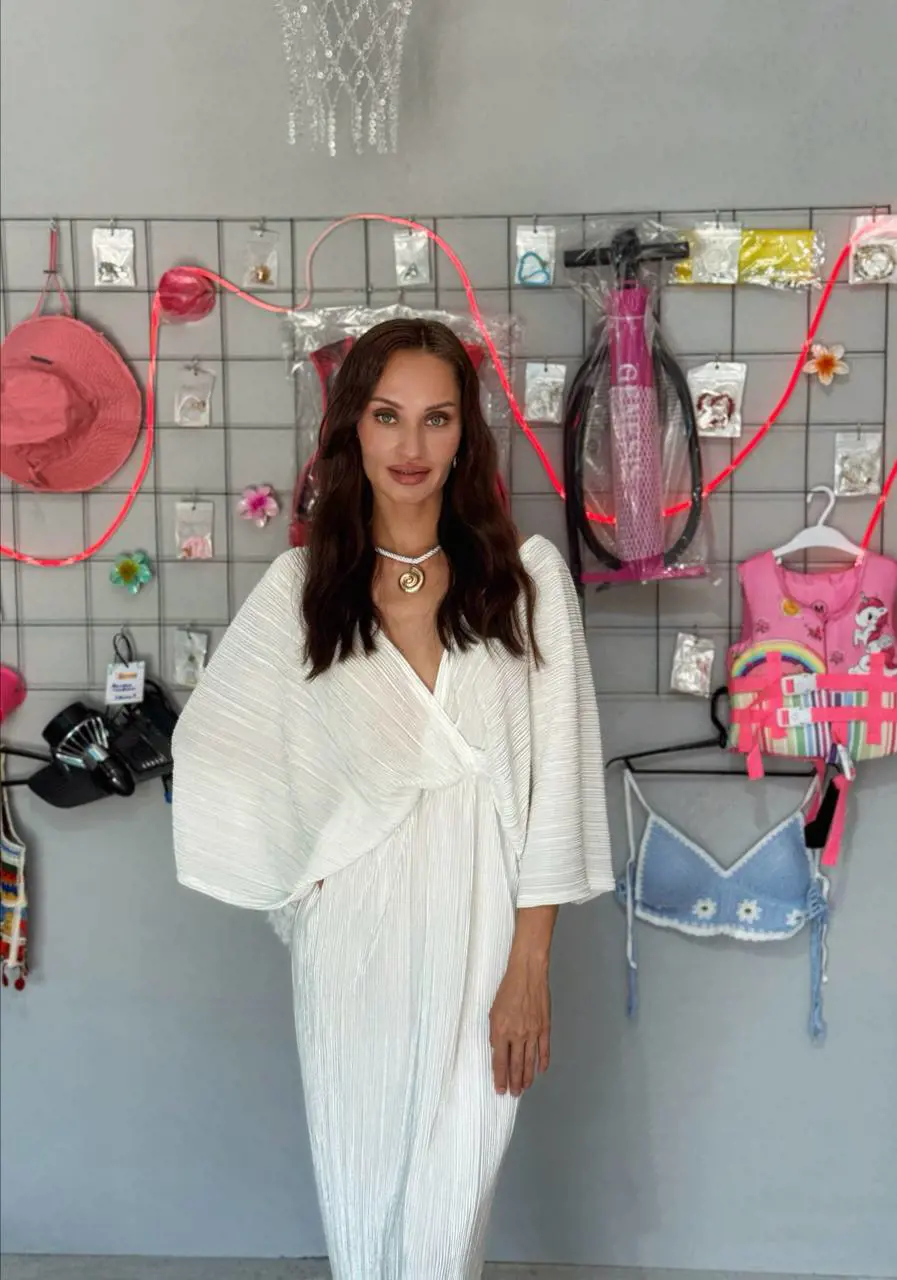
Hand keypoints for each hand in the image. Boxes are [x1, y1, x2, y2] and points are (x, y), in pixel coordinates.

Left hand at [489, 955, 550, 1096]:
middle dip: (514, 1082)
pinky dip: (543, 1061)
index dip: (500, 1078)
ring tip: (525, 1088)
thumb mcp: (493, 1011)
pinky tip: (541, 1070)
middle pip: (516, 1065)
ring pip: (530, 1061)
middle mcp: (518, 1035)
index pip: (500, 1061)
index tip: (500, 1090)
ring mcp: (533, 1032)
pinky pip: (544, 1049)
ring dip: (527, 1077)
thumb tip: (498, 1049)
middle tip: (514, 1094)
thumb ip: (495, 1033)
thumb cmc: (507, 990)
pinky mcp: (545, 1027)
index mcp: (501, 1031)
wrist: (527, 974)